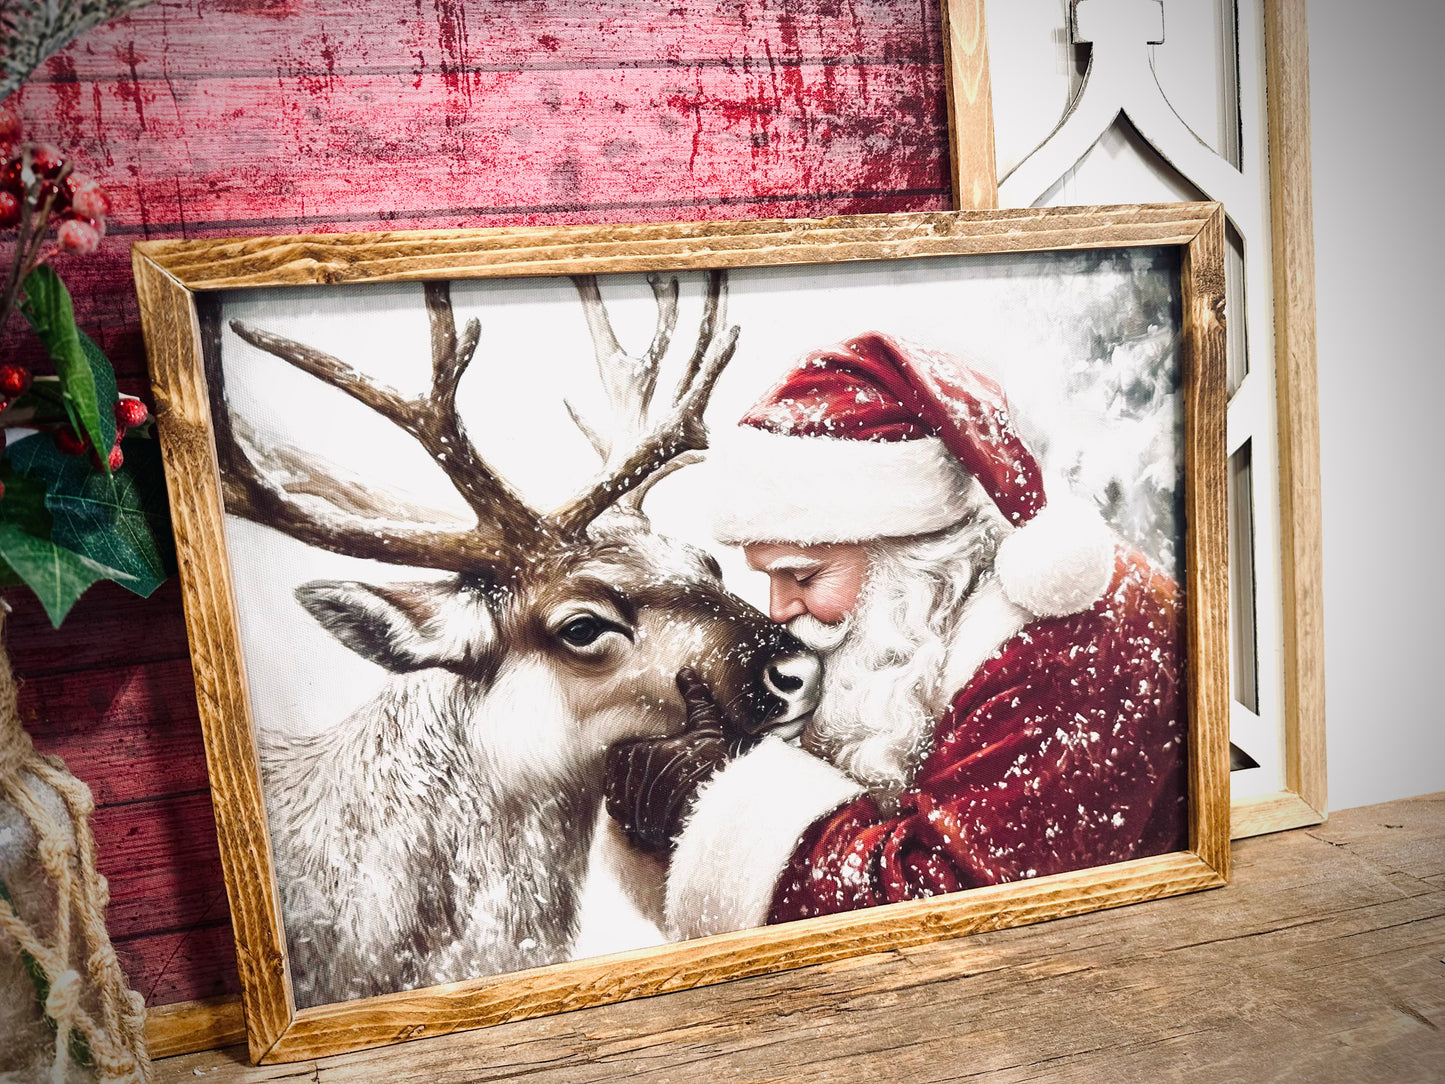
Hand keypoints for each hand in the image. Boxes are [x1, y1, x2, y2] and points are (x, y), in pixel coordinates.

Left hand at [603, 669, 750, 853]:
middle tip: (646, 773)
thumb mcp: (706, 730)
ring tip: (646, 791)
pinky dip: (630, 814)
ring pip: (616, 795)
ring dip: (626, 792)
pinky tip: (646, 810)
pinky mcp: (638, 827)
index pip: (619, 751)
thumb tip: (685, 673)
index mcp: (640, 754)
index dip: (630, 752)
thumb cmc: (710, 769)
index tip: (646, 755)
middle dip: (627, 772)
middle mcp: (631, 780)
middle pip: (616, 773)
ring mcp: (632, 806)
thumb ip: (695, 700)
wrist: (716, 812)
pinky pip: (623, 818)